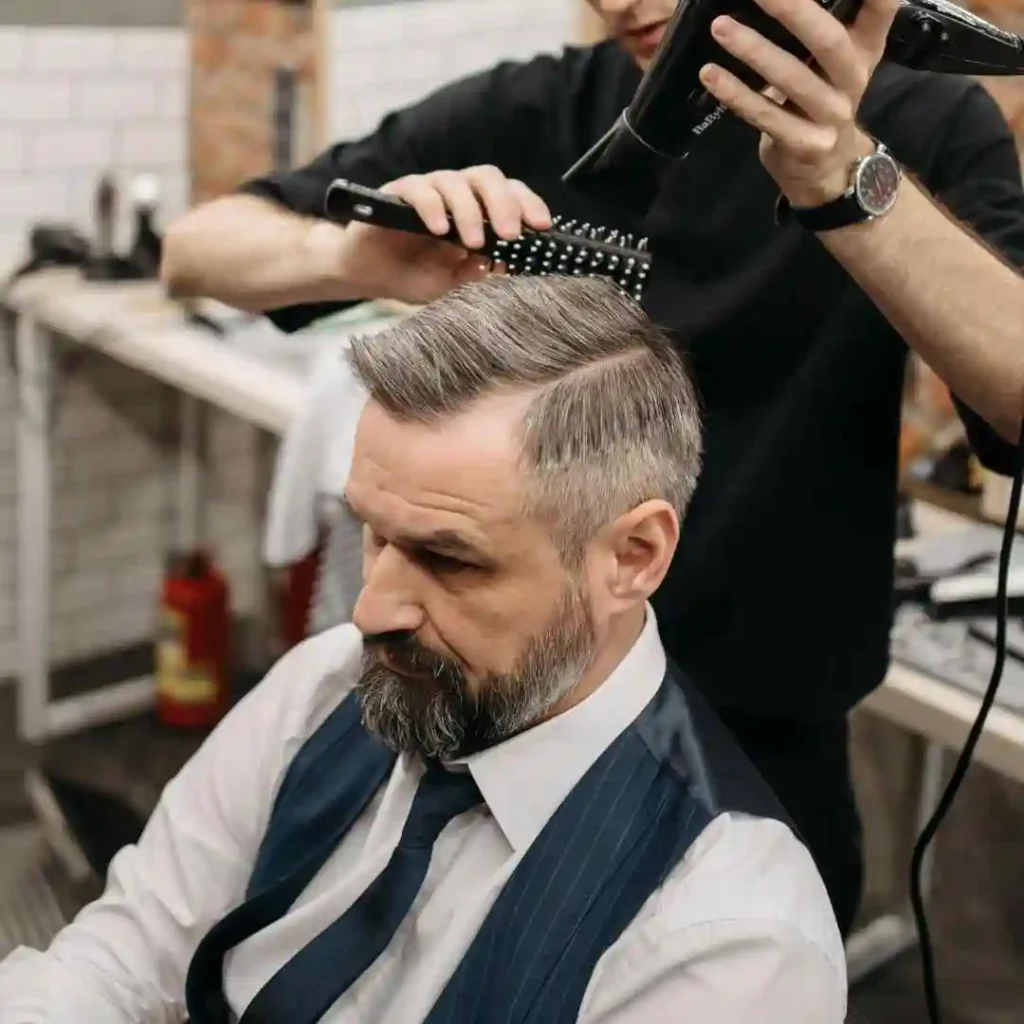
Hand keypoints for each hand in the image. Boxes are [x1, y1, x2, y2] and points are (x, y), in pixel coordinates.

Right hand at [336, 165, 551, 304]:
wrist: (368, 274)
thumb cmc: (414, 275)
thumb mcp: (454, 283)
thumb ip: (478, 273)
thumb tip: (505, 265)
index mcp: (476, 209)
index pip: (509, 193)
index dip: (528, 204)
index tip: (543, 226)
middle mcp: (455, 193)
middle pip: (487, 177)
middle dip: (504, 203)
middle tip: (512, 234)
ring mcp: (426, 190)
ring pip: (455, 182)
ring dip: (469, 211)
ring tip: (473, 243)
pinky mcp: (396, 194)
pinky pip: (418, 190)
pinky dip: (432, 207)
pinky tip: (438, 230)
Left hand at [697, 0, 900, 206]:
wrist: (830, 172)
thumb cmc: (826, 102)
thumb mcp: (840, 62)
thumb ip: (825, 24)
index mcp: (864, 50)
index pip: (881, 8)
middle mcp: (852, 79)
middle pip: (829, 40)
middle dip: (794, 10)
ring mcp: (830, 116)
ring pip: (792, 79)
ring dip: (753, 51)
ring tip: (720, 27)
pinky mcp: (804, 144)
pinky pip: (766, 116)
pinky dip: (736, 95)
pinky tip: (710, 74)